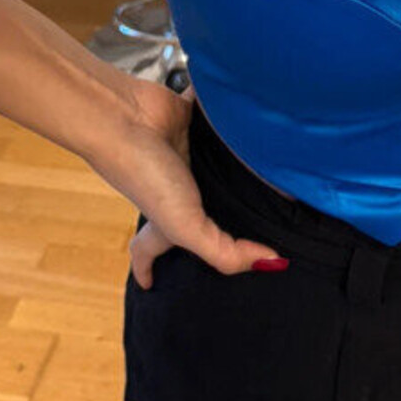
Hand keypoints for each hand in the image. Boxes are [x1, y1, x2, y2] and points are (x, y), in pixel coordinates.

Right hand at [87, 79, 286, 288]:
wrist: (128, 116)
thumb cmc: (146, 174)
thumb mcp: (184, 227)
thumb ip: (225, 252)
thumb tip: (271, 262)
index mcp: (166, 220)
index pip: (152, 253)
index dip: (148, 270)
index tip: (151, 285)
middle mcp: (175, 190)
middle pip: (191, 212)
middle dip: (208, 220)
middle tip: (233, 230)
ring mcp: (185, 156)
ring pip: (214, 170)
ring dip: (234, 171)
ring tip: (267, 180)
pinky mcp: (193, 122)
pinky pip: (217, 123)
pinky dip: (231, 123)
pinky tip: (259, 127)